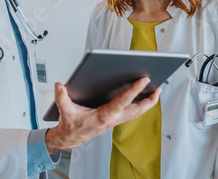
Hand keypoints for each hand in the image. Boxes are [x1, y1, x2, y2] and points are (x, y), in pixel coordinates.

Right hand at [45, 77, 160, 153]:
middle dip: (149, 100)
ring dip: (147, 102)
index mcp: (103, 116)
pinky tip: (143, 96)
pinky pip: (132, 112)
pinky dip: (140, 105)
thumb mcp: (65, 110)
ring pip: (137, 112)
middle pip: (137, 110)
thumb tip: (59, 86)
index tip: (144, 79)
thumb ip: (61, 97)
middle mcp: (112, 119)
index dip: (134, 90)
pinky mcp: (114, 120)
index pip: (122, 101)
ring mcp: (115, 120)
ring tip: (156, 90)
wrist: (70, 138)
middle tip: (158, 87)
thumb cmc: (70, 125)